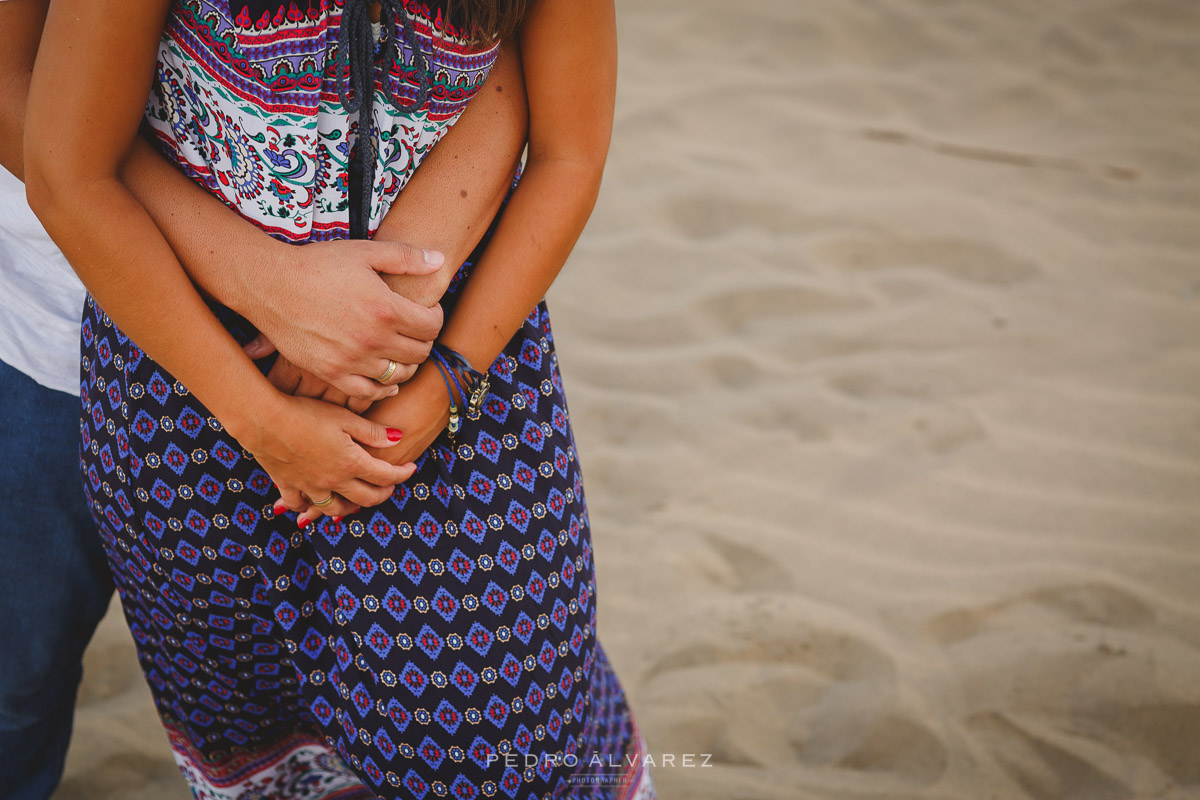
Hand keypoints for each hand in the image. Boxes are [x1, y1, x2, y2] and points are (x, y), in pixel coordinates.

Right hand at [238, 239, 445, 401]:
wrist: (270, 284)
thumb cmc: (318, 264)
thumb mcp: (365, 252)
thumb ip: (406, 257)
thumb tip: (440, 260)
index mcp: (386, 309)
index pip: (432, 326)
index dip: (435, 317)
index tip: (427, 311)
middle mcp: (373, 340)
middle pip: (419, 353)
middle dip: (424, 340)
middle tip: (415, 330)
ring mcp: (352, 360)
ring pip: (398, 375)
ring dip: (406, 364)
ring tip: (400, 350)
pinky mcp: (331, 373)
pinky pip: (368, 392)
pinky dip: (382, 388)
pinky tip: (386, 379)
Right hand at [293, 361, 451, 525]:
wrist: (264, 420)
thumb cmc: (306, 412)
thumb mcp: (345, 417)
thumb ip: (372, 432)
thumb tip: (398, 437)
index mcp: (352, 463)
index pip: (386, 476)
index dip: (402, 474)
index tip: (411, 469)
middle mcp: (334, 481)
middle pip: (366, 498)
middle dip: (383, 494)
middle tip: (390, 487)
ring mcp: (310, 486)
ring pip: (336, 509)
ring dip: (350, 508)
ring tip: (357, 503)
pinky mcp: (288, 485)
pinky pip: (301, 503)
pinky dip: (308, 507)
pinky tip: (311, 505)